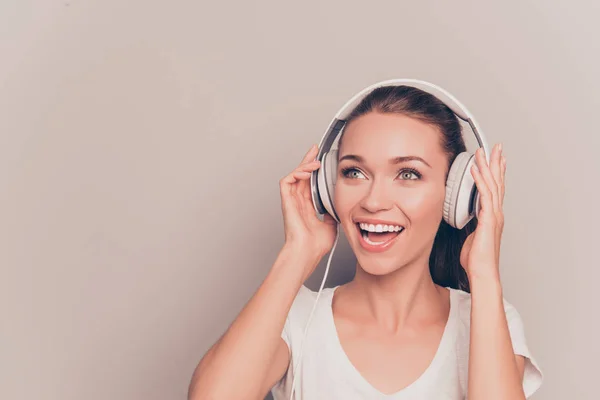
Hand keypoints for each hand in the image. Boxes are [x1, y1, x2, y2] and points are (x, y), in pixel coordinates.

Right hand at [279, 144, 337, 264]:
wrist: (307, 253)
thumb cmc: (315, 245)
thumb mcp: (331, 225)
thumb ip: (331, 213)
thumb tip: (337, 206)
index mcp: (307, 207)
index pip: (309, 183)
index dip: (314, 171)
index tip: (321, 161)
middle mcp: (298, 202)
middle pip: (301, 175)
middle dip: (308, 161)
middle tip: (315, 149)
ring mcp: (291, 201)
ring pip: (294, 176)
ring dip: (304, 166)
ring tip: (315, 161)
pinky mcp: (286, 201)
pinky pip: (286, 181)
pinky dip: (296, 173)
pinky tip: (308, 172)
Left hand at [460, 143, 506, 280]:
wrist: (482, 272)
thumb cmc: (476, 260)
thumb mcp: (471, 237)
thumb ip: (471, 226)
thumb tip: (465, 221)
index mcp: (492, 216)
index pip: (495, 189)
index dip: (495, 173)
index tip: (495, 159)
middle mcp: (495, 213)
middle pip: (497, 182)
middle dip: (496, 163)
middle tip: (495, 147)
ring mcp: (494, 215)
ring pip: (492, 184)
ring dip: (488, 166)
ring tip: (483, 151)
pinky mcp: (488, 219)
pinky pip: (484, 195)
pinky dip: (480, 180)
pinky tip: (475, 168)